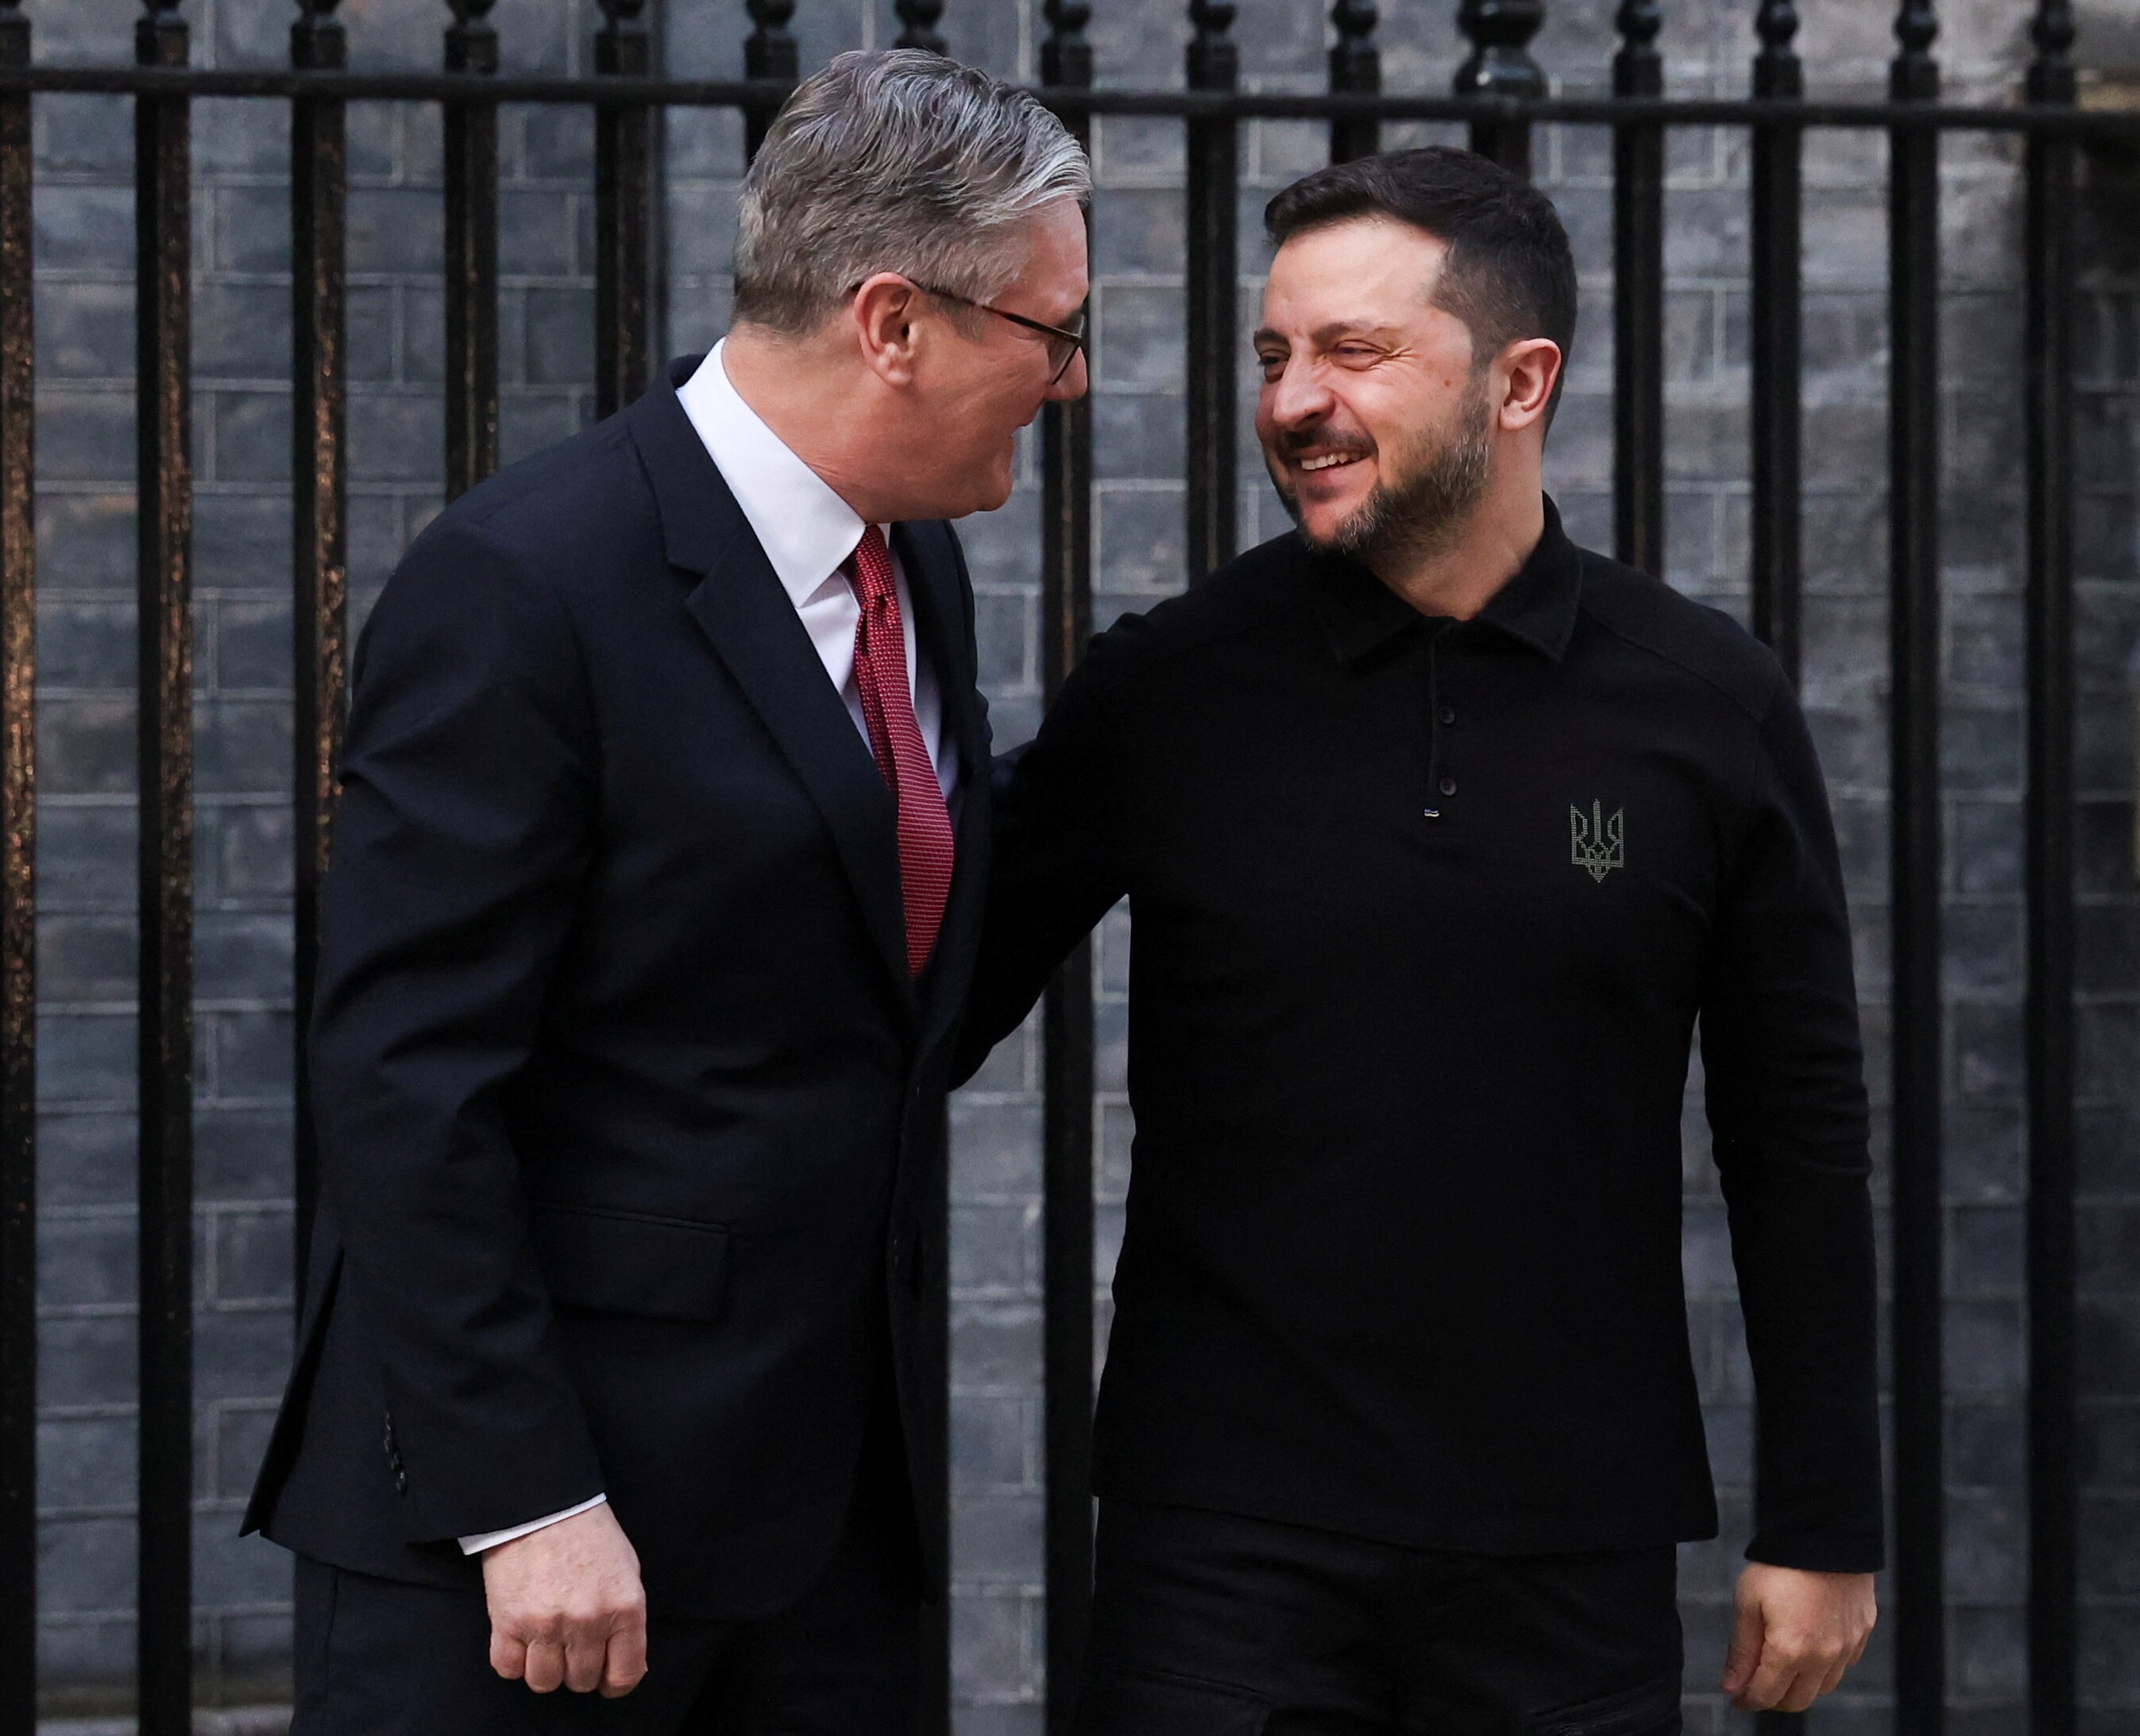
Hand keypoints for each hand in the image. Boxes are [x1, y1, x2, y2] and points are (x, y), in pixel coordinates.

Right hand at [481, 1502, 648, 1696]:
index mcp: (624, 1607)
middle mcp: (588, 1621)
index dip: (614, 1682)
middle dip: (578, 1668)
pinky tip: (520, 1636)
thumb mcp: (626, 1569)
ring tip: (545, 1641)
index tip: (606, 1677)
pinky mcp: (508, 1621)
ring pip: (544, 1682)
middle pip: (581, 1681)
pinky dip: (513, 1659)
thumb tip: (626, 1662)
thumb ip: (626, 1618)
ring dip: (545, 1667)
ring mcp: (546, 1624)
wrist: (543, 1501)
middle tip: (571, 1644)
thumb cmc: (588, 1533)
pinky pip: (507, 1668)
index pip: (625, 1674)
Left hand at [1720, 1563, 1875, 1712]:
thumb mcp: (1748, 1602)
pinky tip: (1808, 1652)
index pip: (1766, 1695)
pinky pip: (1842, 1666)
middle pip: (1797, 1701)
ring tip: (1779, 1669)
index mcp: (1791, 1651)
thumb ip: (1741, 1650)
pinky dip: (1824, 1669)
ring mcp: (1847, 1648)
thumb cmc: (1781, 1565)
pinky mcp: (1862, 1634)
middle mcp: (1824, 1658)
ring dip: (1799, 1687)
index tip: (1735, 1696)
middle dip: (1772, 1699)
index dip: (1747, 1700)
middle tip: (1754, 1685)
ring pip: (1823, 1688)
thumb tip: (1732, 1686)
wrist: (1826, 1535)